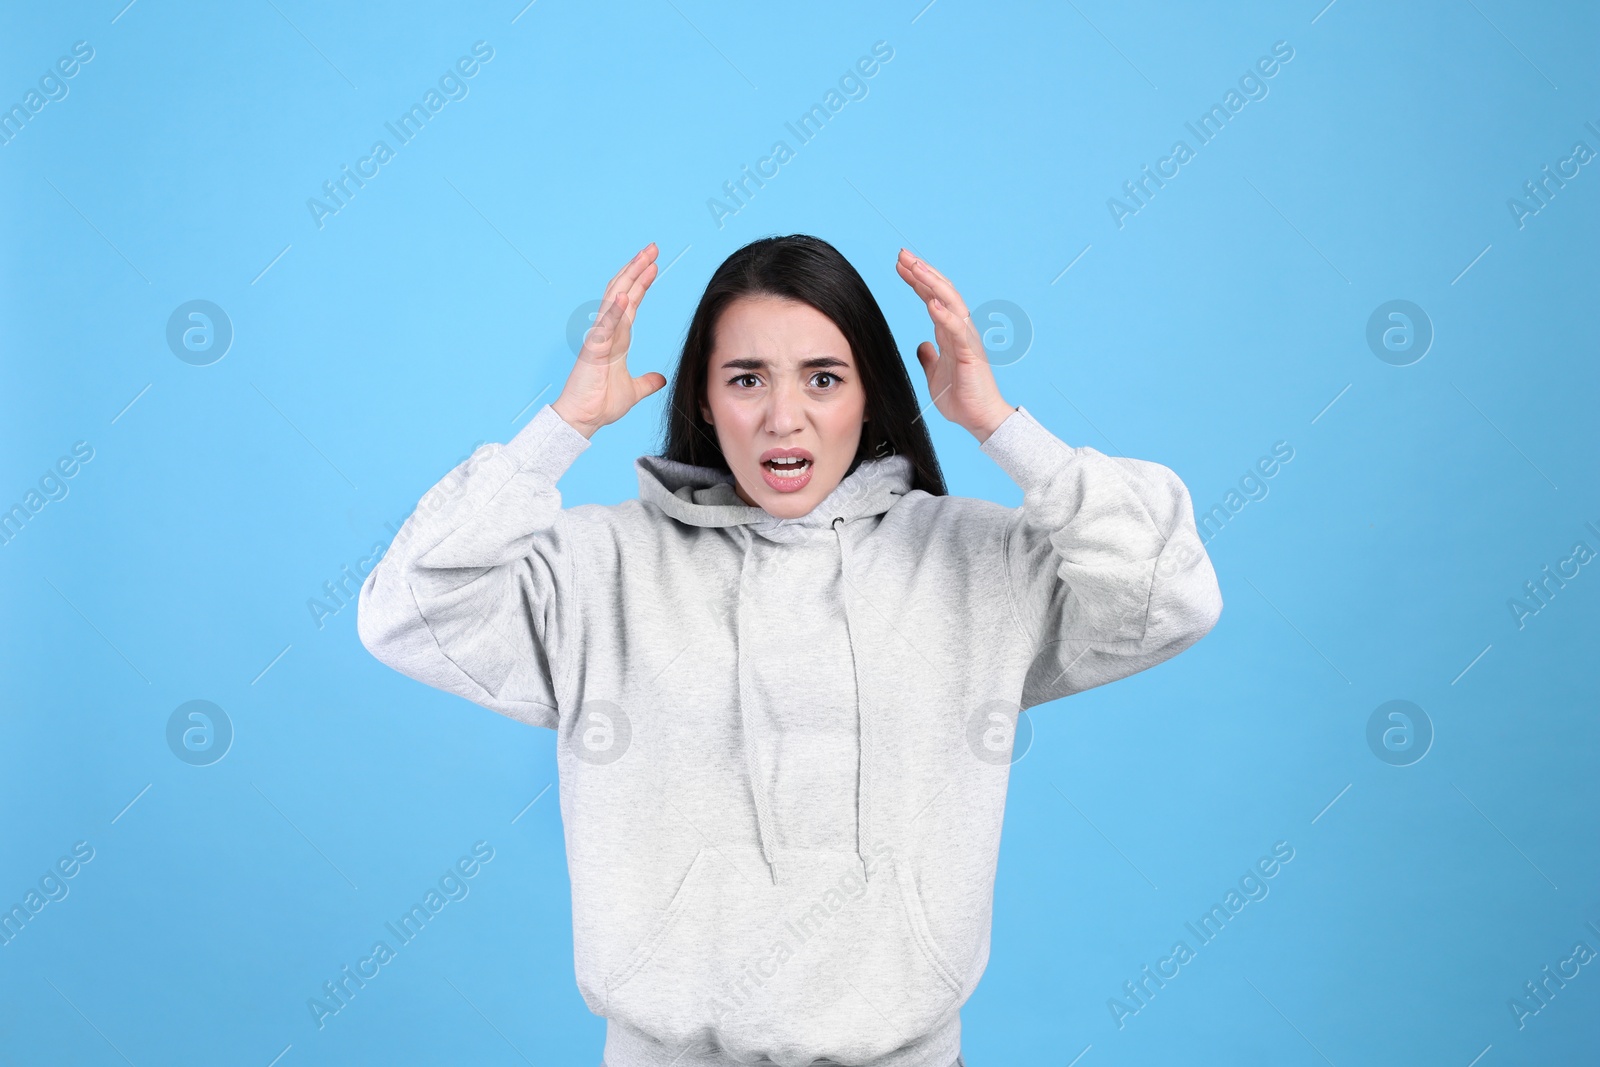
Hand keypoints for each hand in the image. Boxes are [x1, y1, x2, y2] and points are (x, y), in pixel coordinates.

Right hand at [551, 243, 667, 437]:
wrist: (583, 420)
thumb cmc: (601, 404)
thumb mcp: (633, 390)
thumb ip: (647, 382)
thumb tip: (661, 379)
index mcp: (616, 338)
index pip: (632, 303)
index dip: (642, 282)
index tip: (654, 263)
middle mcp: (607, 332)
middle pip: (623, 291)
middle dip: (637, 268)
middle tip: (653, 247)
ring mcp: (599, 339)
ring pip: (615, 301)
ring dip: (630, 278)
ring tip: (645, 258)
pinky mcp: (593, 351)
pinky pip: (606, 327)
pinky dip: (616, 310)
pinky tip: (627, 294)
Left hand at [894, 249, 1013, 442]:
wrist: (980, 419)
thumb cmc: (961, 398)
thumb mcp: (935, 375)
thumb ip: (929, 357)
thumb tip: (922, 346)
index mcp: (950, 333)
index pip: (932, 298)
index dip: (916, 280)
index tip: (899, 265)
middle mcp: (960, 329)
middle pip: (940, 291)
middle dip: (921, 271)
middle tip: (902, 254)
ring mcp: (966, 339)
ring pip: (950, 301)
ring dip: (931, 282)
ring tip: (914, 266)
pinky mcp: (970, 353)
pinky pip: (957, 329)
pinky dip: (944, 314)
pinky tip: (931, 301)